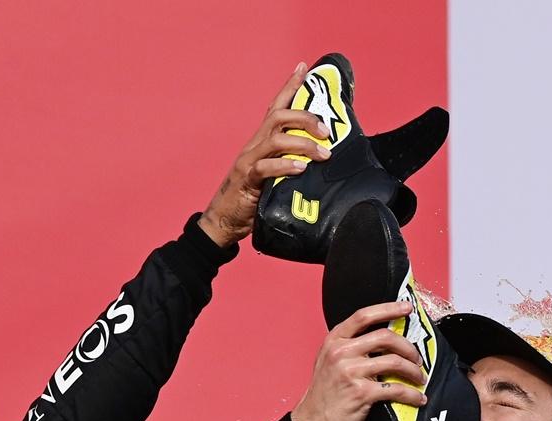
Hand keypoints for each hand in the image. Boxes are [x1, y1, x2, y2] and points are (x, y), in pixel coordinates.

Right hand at [198, 63, 331, 247]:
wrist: (223, 221)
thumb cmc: (252, 198)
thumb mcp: (274, 175)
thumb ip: (290, 163)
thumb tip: (321, 160)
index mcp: (261, 141)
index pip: (276, 107)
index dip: (289, 86)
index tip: (303, 67)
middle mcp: (254, 145)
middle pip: (279, 117)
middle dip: (306, 118)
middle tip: (328, 132)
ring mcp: (249, 161)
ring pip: (276, 139)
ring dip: (304, 144)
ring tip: (323, 155)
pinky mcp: (247, 180)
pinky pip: (265, 167)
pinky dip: (285, 165)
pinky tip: (301, 168)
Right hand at [291, 302, 427, 420]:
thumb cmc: (324, 393)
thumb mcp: (329, 360)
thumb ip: (349, 346)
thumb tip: (381, 337)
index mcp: (334, 340)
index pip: (364, 316)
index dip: (388, 309)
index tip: (407, 308)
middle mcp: (341, 352)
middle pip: (385, 337)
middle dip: (408, 347)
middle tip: (417, 358)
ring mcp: (351, 372)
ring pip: (394, 361)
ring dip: (413, 370)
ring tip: (419, 378)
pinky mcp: (361, 393)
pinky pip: (396, 388)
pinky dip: (412, 394)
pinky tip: (418, 398)